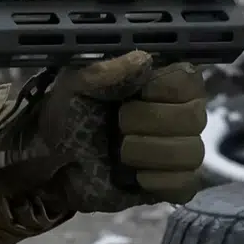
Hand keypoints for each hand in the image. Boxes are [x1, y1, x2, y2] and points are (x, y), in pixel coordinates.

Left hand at [0, 51, 206, 212]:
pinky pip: (186, 185)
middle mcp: (177, 113)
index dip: (163, 89)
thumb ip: (106, 71)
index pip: (190, 80)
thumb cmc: (66, 114)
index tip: (134, 94)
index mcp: (160, 82)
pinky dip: (158, 181)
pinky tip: (134, 177)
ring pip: (192, 152)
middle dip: (148, 122)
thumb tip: (144, 59)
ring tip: (119, 153)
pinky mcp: (170, 183)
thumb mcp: (75, 85)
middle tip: (118, 125)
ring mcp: (177, 149)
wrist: (49, 160)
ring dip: (148, 153)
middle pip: (194, 117)